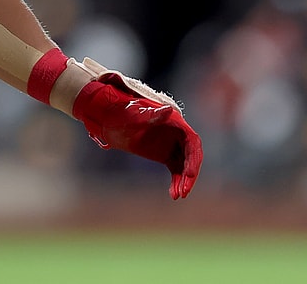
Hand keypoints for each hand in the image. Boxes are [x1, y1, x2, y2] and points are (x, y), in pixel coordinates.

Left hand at [72, 72, 202, 199]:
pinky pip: (176, 171)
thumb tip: (169, 110)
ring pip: (185, 166)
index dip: (193, 158)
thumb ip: (152, 115)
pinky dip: (176, 183)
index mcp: (176, 122)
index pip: (193, 141)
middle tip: (184, 191)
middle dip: (190, 173)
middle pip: (192, 156)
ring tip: (178, 196)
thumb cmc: (124, 114)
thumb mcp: (136, 116)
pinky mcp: (167, 156)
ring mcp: (173, 146)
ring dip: (184, 181)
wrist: (113, 121)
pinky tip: (173, 195)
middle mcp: (179, 135)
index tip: (189, 174)